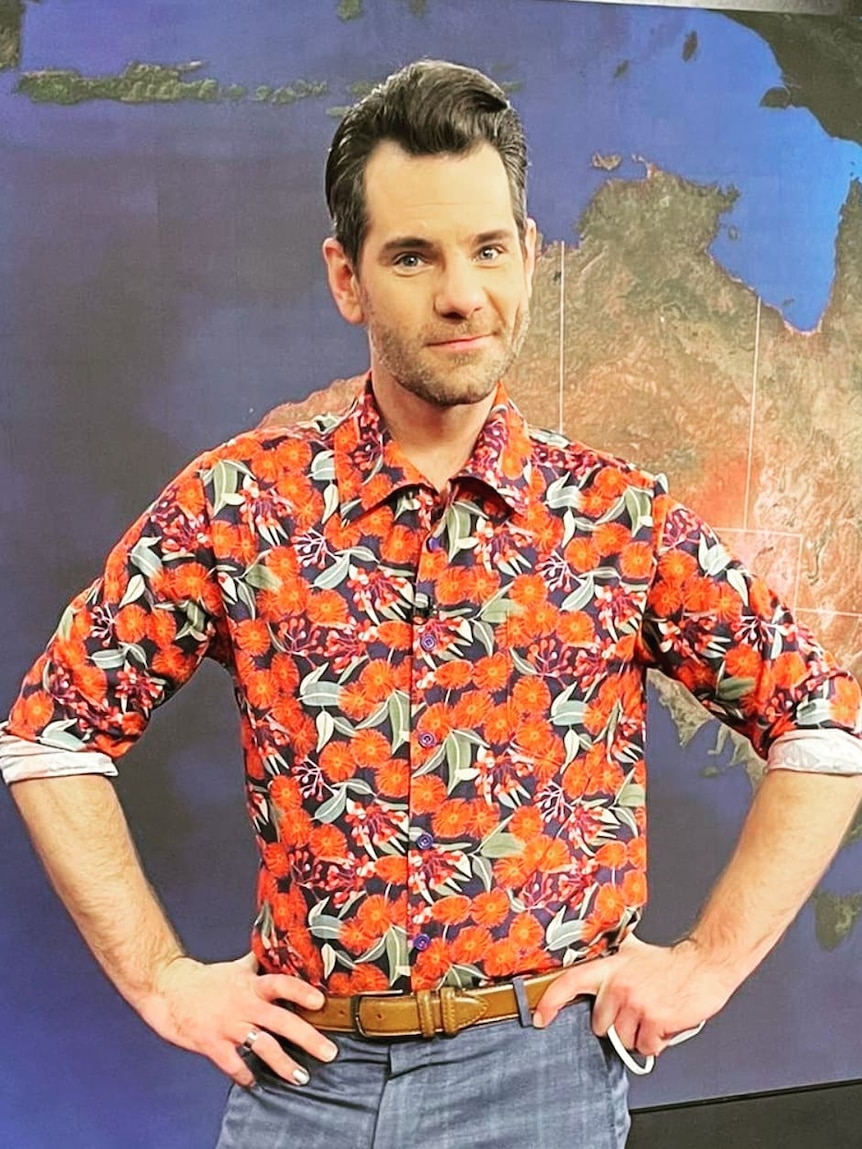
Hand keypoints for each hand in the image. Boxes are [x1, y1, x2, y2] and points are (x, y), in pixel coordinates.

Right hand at [139, 952, 337, 1086]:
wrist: (169, 989)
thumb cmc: (206, 979)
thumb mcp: (236, 967)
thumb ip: (259, 964)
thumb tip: (280, 949)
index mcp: (251, 985)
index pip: (281, 984)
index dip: (301, 992)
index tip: (321, 1002)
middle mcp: (244, 1005)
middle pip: (281, 1020)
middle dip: (307, 1038)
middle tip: (329, 1052)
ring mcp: (228, 1026)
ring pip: (262, 1047)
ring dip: (283, 1064)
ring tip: (301, 1077)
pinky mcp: (212, 1044)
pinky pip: (233, 1064)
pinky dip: (245, 1075)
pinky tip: (254, 1081)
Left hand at [533, 934, 733, 1059]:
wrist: (704, 964)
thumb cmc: (670, 962)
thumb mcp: (632, 950)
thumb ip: (610, 953)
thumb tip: (590, 945)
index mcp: (610, 967)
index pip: (569, 982)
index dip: (550, 1002)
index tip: (540, 1017)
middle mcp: (618, 984)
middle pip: (600, 1024)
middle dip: (616, 1024)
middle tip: (636, 1009)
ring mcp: (636, 1003)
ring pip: (624, 1039)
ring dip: (638, 1034)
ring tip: (652, 1013)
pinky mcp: (655, 1020)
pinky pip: (646, 1047)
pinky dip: (656, 1042)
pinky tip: (663, 1023)